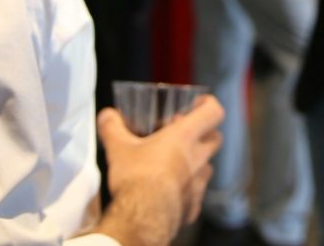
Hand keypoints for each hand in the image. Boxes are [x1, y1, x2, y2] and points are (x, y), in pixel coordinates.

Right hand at [94, 96, 223, 245]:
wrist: (143, 218)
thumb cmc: (136, 178)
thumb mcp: (118, 148)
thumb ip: (112, 127)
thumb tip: (107, 115)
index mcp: (185, 137)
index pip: (213, 112)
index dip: (209, 104)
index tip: (198, 104)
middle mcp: (198, 158)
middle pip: (215, 138)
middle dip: (204, 134)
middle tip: (183, 134)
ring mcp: (199, 183)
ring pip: (207, 166)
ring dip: (196, 162)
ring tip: (174, 164)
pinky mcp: (194, 205)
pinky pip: (196, 194)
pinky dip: (187, 190)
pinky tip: (169, 192)